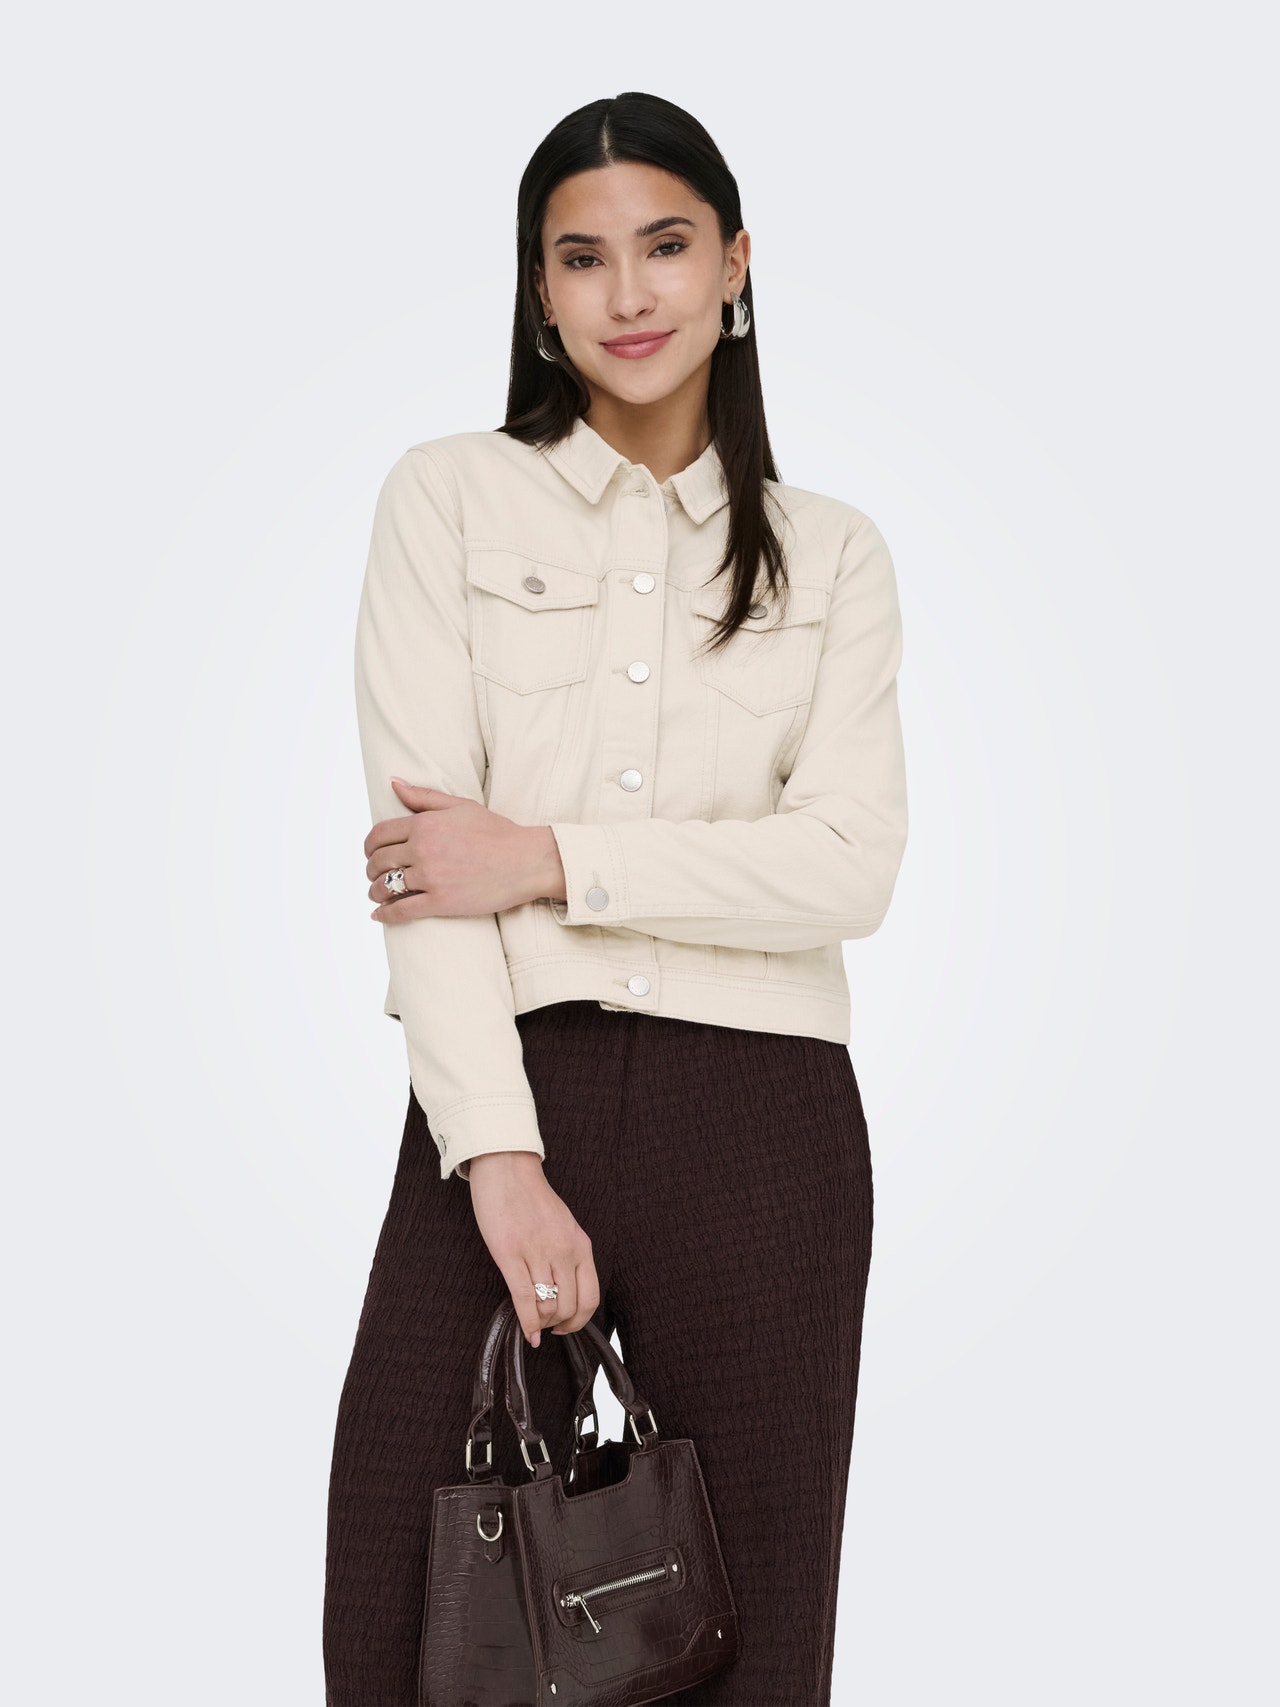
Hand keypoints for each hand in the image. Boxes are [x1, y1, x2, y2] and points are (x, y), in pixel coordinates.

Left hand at [365, 776, 564, 920]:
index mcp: (424, 824)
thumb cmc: (497, 832)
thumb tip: (394, 783)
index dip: (369, 846)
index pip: (379, 835)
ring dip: (374, 892)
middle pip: (379, 861)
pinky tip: (379, 915)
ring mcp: (431, 878)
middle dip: (371, 869)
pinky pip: (402, 910)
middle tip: (374, 874)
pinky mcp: (441, 902)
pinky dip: (385, 915)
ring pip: (385, 887)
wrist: (526, 861)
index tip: (371, 853)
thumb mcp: (460, 806)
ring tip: (377, 895)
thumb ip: (423, 796)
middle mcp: (423, 850)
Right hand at [465, 1152, 599, 1347]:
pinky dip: (527, 1322)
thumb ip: (568, 1254)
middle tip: (547, 1326)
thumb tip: (565, 1289)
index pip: (590, 1297)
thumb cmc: (531, 1197)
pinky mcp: (510, 1254)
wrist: (507, 1168)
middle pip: (570, 1307)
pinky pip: (524, 1299)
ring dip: (542, 1322)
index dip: (580, 1320)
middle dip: (559, 1325)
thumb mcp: (563, 1226)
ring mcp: (537, 1252)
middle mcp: (564, 1250)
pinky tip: (527, 1331)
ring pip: (549, 1307)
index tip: (567, 1326)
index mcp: (580, 1244)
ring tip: (534, 1321)